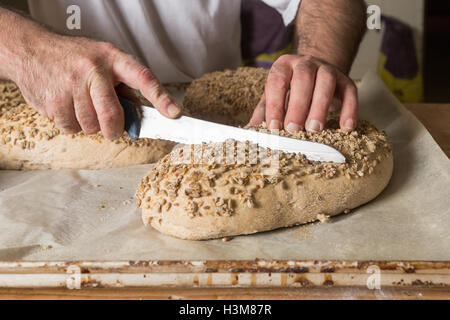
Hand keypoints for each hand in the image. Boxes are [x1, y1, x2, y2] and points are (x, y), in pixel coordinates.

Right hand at [13, 35, 181, 138]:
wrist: (32, 49)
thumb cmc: (76, 58)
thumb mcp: (105, 62)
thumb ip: (124, 87)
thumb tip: (142, 117)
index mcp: (113, 58)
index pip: (143, 78)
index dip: (160, 97)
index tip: (175, 114)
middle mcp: (92, 70)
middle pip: (111, 116)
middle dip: (113, 128)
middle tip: (112, 128)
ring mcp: (70, 86)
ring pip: (91, 126)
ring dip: (90, 124)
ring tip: (82, 105)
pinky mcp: (52, 102)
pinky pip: (71, 128)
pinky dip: (72, 124)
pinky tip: (67, 106)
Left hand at [248, 54, 357, 132]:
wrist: (315, 72)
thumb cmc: (290, 88)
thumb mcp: (273, 95)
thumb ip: (263, 110)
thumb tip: (251, 130)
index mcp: (284, 66)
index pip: (277, 81)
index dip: (275, 104)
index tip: (274, 126)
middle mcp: (305, 63)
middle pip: (303, 79)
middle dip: (298, 106)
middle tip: (293, 129)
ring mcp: (327, 69)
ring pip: (326, 82)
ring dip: (320, 106)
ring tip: (314, 129)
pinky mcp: (345, 81)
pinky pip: (350, 93)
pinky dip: (349, 110)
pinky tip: (345, 127)